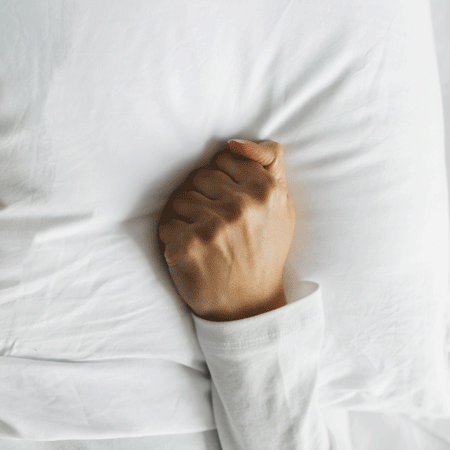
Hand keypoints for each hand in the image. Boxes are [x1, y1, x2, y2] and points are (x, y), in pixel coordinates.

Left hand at [157, 139, 294, 320]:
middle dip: (204, 198)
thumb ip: (270, 165)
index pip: (223, 158)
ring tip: (206, 242)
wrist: (249, 307)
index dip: (222, 181)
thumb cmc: (263, 252)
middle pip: (199, 176)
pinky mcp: (188, 245)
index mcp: (267, 190)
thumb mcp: (282, 206)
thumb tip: (235, 142)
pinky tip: (193, 255)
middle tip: (218, 228)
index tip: (229, 203)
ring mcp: (214, 226)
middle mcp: (242, 205)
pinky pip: (167, 225)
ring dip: (186, 219)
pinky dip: (174, 240)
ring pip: (180, 199)